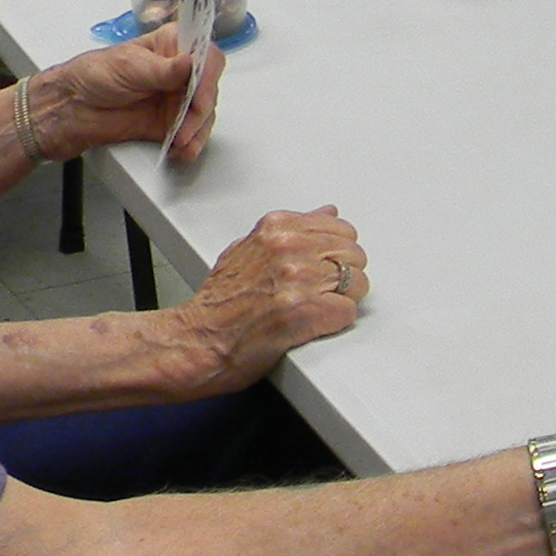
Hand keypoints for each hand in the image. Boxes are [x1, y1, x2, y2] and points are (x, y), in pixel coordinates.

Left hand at [32, 35, 216, 163]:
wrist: (70, 109)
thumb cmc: (92, 75)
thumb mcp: (127, 66)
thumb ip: (162, 69)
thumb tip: (189, 63)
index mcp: (170, 46)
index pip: (204, 54)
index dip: (208, 74)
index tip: (201, 92)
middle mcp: (177, 73)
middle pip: (208, 88)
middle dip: (202, 107)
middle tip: (190, 120)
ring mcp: (174, 99)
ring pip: (203, 114)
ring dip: (198, 130)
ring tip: (183, 141)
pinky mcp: (168, 124)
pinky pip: (189, 135)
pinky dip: (190, 144)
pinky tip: (183, 149)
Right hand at [173, 208, 364, 389]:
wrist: (198, 341)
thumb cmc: (218, 304)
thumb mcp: (248, 249)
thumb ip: (290, 230)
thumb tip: (326, 214)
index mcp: (277, 228)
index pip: (340, 229)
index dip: (336, 254)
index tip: (323, 267)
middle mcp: (289, 248)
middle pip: (353, 255)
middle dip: (343, 276)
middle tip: (318, 293)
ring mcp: (299, 279)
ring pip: (357, 283)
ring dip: (341, 300)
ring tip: (313, 310)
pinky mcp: (306, 312)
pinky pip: (348, 311)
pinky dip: (335, 322)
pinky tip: (312, 325)